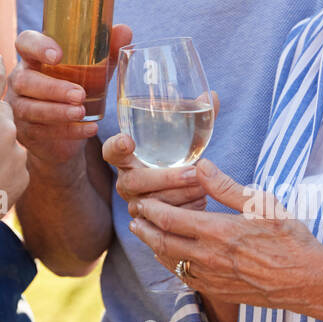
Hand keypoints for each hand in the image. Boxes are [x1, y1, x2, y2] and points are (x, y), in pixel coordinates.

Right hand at [6, 24, 132, 169]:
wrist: (65, 134)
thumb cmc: (76, 89)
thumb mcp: (93, 71)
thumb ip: (107, 51)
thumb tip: (124, 30)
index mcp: (33, 58)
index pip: (25, 43)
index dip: (37, 46)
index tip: (57, 55)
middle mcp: (19, 80)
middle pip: (25, 80)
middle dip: (52, 88)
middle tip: (80, 94)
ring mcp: (18, 107)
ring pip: (29, 108)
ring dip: (57, 111)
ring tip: (81, 112)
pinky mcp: (24, 132)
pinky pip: (41, 132)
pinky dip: (66, 131)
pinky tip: (88, 129)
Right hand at [101, 99, 217, 212]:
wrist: (189, 195)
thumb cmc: (183, 160)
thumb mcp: (189, 140)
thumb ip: (198, 118)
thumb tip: (211, 95)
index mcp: (129, 158)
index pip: (111, 151)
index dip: (116, 147)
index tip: (128, 140)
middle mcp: (127, 181)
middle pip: (133, 181)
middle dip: (165, 177)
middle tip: (192, 172)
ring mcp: (136, 205)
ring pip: (151, 204)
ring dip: (179, 195)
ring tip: (203, 186)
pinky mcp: (150, 225)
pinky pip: (163, 223)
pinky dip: (184, 210)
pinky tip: (202, 201)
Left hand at [128, 159, 322, 310]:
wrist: (308, 281)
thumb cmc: (289, 239)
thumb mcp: (261, 204)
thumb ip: (226, 186)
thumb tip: (200, 166)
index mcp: (217, 232)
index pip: (169, 220)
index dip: (150, 210)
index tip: (141, 201)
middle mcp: (209, 257)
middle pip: (163, 242)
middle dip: (145, 229)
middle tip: (135, 218)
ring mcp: (212, 278)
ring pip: (171, 262)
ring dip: (154, 247)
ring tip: (145, 236)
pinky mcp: (219, 292)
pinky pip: (185, 278)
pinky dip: (171, 265)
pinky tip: (170, 259)